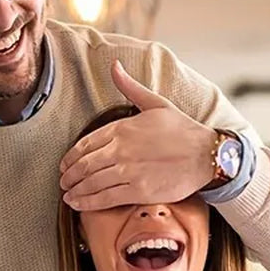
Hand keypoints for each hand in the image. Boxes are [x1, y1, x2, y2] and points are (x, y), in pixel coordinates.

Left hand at [59, 60, 217, 210]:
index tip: (64, 165)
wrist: (206, 155)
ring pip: (92, 182)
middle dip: (70, 176)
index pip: (86, 143)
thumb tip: (114, 66)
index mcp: (122, 128)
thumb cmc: (183, 130)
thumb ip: (130, 87)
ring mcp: (129, 171)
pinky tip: (79, 204)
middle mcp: (122, 149)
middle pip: (84, 165)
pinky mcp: (138, 190)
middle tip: (63, 182)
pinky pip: (106, 198)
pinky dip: (88, 202)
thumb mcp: (156, 103)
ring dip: (75, 191)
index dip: (70, 157)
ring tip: (68, 196)